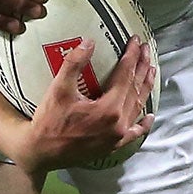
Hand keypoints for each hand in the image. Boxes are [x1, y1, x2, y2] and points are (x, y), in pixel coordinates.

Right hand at [9, 36, 154, 176]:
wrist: (41, 153)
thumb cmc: (49, 121)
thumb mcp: (59, 89)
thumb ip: (75, 63)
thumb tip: (89, 42)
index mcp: (109, 108)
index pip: (125, 75)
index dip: (131, 55)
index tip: (136, 40)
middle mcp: (118, 123)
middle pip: (135, 89)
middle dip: (142, 67)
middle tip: (146, 49)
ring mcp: (117, 136)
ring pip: (137, 107)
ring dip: (145, 88)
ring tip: (151, 70)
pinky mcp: (112, 146)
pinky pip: (133, 133)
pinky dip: (142, 124)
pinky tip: (150, 116)